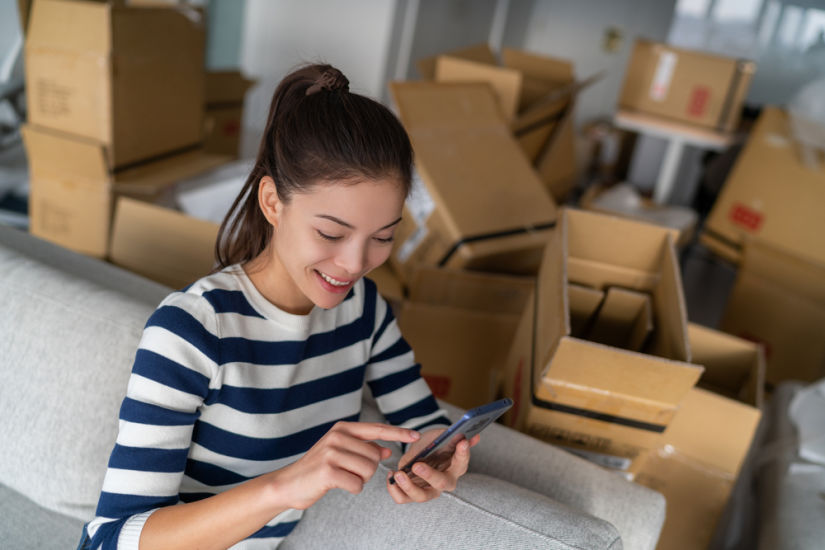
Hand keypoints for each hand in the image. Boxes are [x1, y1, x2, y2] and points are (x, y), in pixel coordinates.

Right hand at [272, 421, 419, 509]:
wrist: (289, 483)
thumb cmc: (318, 468)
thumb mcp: (341, 452)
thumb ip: (364, 448)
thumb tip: (386, 448)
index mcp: (342, 428)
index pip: (377, 429)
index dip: (399, 433)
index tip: (417, 435)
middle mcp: (337, 436)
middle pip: (375, 455)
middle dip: (367, 469)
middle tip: (347, 471)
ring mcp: (332, 452)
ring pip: (368, 470)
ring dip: (359, 479)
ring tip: (341, 477)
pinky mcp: (328, 471)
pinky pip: (357, 484)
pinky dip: (352, 488)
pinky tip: (337, 485)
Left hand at [386, 428, 479, 502]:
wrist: (422, 451)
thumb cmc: (435, 444)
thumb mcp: (442, 436)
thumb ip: (453, 437)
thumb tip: (474, 437)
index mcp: (456, 466)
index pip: (462, 461)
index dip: (463, 453)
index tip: (462, 442)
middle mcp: (445, 481)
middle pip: (442, 484)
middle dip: (429, 475)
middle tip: (417, 465)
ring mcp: (429, 490)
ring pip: (422, 496)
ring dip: (409, 487)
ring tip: (398, 474)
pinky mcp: (413, 494)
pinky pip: (403, 499)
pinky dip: (395, 490)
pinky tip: (391, 475)